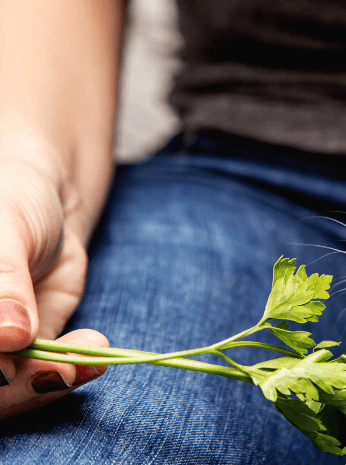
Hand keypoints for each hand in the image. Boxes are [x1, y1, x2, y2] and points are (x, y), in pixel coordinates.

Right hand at [0, 159, 106, 418]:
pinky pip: (44, 371)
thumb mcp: (5, 230)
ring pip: (9, 389)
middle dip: (18, 387)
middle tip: (61, 369)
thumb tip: (10, 335)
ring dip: (50, 381)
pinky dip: (72, 368)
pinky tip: (95, 354)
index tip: (7, 367)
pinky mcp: (27, 349)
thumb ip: (3, 281)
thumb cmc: (10, 199)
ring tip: (86, 358)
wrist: (44, 198)